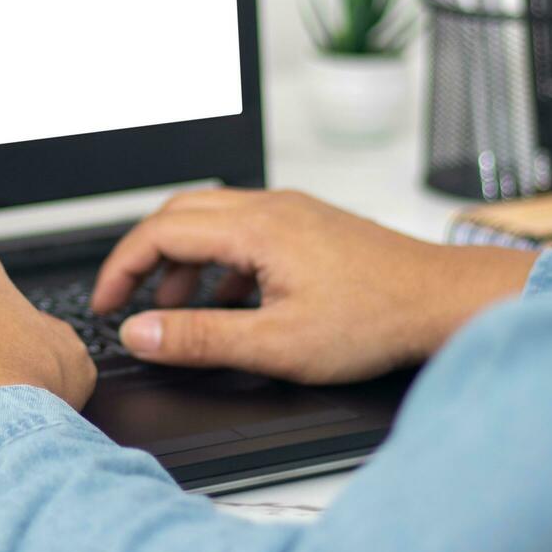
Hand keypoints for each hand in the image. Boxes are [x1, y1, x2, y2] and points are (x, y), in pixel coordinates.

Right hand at [91, 189, 534, 383]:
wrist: (446, 302)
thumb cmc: (378, 319)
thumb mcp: (277, 343)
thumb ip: (201, 338)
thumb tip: (140, 332)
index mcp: (255, 227)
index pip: (160, 231)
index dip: (122, 267)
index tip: (105, 302)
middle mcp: (270, 207)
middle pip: (179, 214)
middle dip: (144, 257)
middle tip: (124, 298)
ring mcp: (292, 213)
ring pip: (213, 221)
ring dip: (182, 261)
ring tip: (174, 309)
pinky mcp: (309, 227)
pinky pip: (244, 231)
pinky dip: (219, 263)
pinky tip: (229, 303)